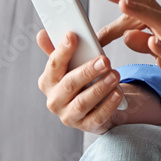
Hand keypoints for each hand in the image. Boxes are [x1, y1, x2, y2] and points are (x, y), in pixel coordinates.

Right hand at [36, 29, 160, 133]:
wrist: (93, 106)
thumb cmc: (80, 79)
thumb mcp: (70, 64)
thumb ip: (58, 49)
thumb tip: (42, 34)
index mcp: (48, 81)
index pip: (53, 65)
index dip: (63, 50)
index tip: (73, 35)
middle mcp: (54, 100)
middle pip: (69, 85)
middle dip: (87, 71)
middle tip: (105, 60)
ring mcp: (69, 116)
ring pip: (82, 103)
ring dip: (100, 88)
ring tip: (115, 75)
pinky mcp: (86, 126)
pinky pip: (97, 117)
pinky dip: (108, 106)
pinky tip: (118, 93)